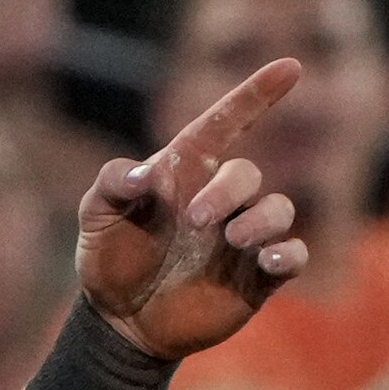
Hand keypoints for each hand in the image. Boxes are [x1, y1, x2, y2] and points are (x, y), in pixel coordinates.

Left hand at [76, 60, 307, 358]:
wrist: (119, 322)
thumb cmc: (110, 259)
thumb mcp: (95, 216)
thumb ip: (112, 184)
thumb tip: (144, 175)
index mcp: (186, 172)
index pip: (226, 122)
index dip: (256, 94)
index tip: (289, 67)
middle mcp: (221, 198)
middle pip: (246, 174)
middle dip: (227, 190)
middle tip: (196, 220)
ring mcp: (242, 237)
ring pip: (279, 210)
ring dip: (262, 220)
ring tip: (233, 240)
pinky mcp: (255, 278)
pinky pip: (293, 256)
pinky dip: (289, 254)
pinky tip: (268, 260)